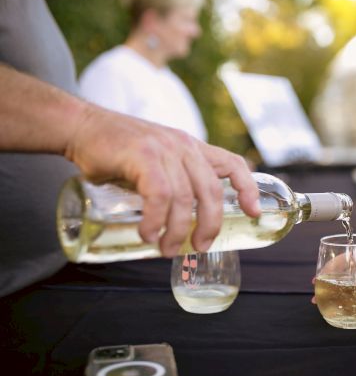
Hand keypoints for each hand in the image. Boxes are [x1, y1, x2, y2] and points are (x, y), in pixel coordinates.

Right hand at [64, 105, 259, 256]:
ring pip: (184, 197)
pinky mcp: (143, 155)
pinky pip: (159, 194)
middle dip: (209, 225)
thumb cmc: (119, 152)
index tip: (254, 213)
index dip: (248, 188)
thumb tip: (184, 220)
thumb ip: (173, 181)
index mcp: (193, 148)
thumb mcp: (157, 162)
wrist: (82, 127)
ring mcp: (165, 149)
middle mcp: (184, 146)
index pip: (233, 163)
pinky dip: (156, 219)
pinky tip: (149, 233)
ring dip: (177, 230)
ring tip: (165, 248)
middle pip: (211, 191)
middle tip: (197, 247)